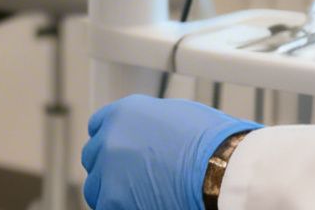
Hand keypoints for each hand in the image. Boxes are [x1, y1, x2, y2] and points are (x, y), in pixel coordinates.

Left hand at [80, 96, 260, 209]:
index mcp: (122, 113)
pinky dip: (121, 207)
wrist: (221, 169)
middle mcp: (109, 138)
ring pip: (95, 187)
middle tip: (131, 179)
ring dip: (111, 192)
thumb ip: (151, 123)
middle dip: (110, 167)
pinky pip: (106, 206)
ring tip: (137, 197)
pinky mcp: (113, 199)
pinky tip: (143, 205)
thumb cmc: (212, 142)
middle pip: (93, 157)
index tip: (119, 153)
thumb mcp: (177, 114)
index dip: (111, 141)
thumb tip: (151, 132)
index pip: (98, 127)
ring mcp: (108, 170)